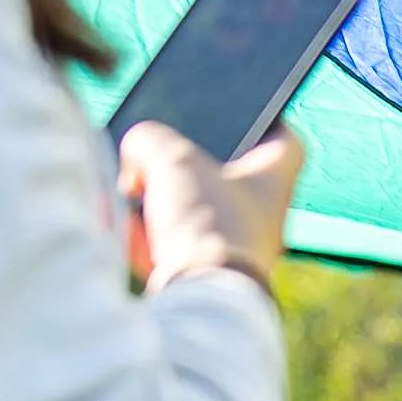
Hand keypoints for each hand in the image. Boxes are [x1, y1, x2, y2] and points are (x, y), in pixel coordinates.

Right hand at [119, 122, 299, 288]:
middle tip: (154, 141)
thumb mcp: (170, 156)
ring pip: (186, 207)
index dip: (263, 117)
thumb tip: (135, 162)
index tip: (239, 105)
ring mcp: (230, 244)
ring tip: (127, 182)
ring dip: (152, 197)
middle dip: (179, 158)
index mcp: (272, 179)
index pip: (284, 139)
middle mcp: (260, 214)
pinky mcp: (201, 271)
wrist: (200, 295)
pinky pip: (165, 242)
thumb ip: (148, 138)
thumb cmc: (204, 220)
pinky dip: (141, 232)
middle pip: (222, 171)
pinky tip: (118, 220)